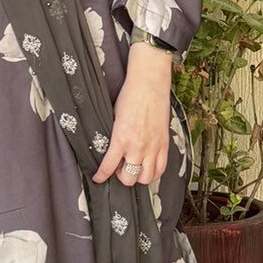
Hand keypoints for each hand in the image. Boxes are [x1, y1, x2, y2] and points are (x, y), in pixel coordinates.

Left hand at [92, 41, 172, 186]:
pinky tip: (147, 167)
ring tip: (134, 167)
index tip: (98, 178)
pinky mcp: (164, 144)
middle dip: (121, 177)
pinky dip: (153, 173)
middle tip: (119, 168)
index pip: (108, 167)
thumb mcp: (114, 117)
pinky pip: (161, 168)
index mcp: (121, 139)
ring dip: (138, 177)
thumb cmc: (130, 97)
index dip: (101, 176)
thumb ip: (113, 136)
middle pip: (129, 178)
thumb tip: (109, 149)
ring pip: (146, 178)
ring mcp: (153, 147)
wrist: (149, 84)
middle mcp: (138, 147)